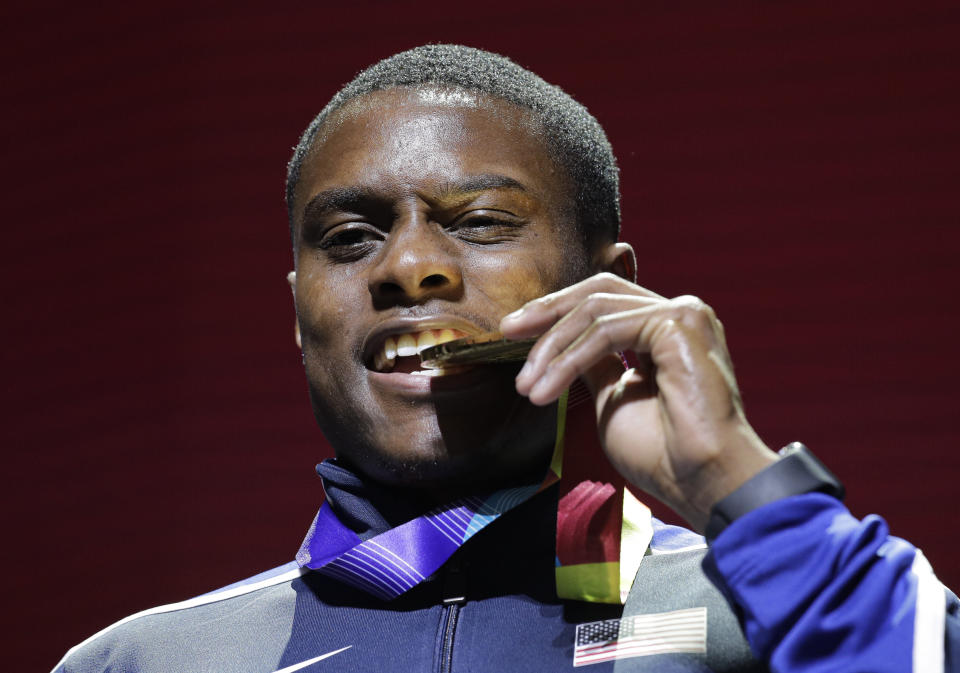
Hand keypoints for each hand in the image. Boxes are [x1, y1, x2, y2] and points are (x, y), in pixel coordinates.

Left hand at [500, 273, 777, 531]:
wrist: (702, 481)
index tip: (513, 332)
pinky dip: (570, 358)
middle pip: (597, 293)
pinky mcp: (680, 323)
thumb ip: (593, 366)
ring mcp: (682, 314)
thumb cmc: (664, 455)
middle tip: (507, 331)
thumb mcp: (612, 400)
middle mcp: (677, 315)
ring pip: (595, 312)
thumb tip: (562, 346)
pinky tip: (548, 388)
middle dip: (546, 312)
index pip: (603, 303)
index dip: (555, 313)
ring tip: (528, 387)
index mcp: (665, 332)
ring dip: (552, 349)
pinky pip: (608, 331)